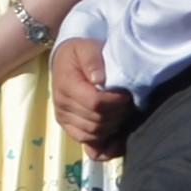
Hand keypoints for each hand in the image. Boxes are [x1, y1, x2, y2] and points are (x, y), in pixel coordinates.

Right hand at [50, 35, 125, 157]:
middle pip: (96, 121)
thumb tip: (98, 80)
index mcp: (66, 86)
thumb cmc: (79, 53)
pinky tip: (114, 137)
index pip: (95, 103)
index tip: (127, 94)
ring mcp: (63, 118)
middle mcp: (62, 105)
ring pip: (93, 134)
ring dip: (113, 126)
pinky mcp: (67, 126)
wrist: (65, 61)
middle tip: (128, 103)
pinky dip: (102, 143)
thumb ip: (93, 60)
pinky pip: (85, 141)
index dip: (116, 102)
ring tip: (121, 113)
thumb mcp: (86, 48)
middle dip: (118, 114)